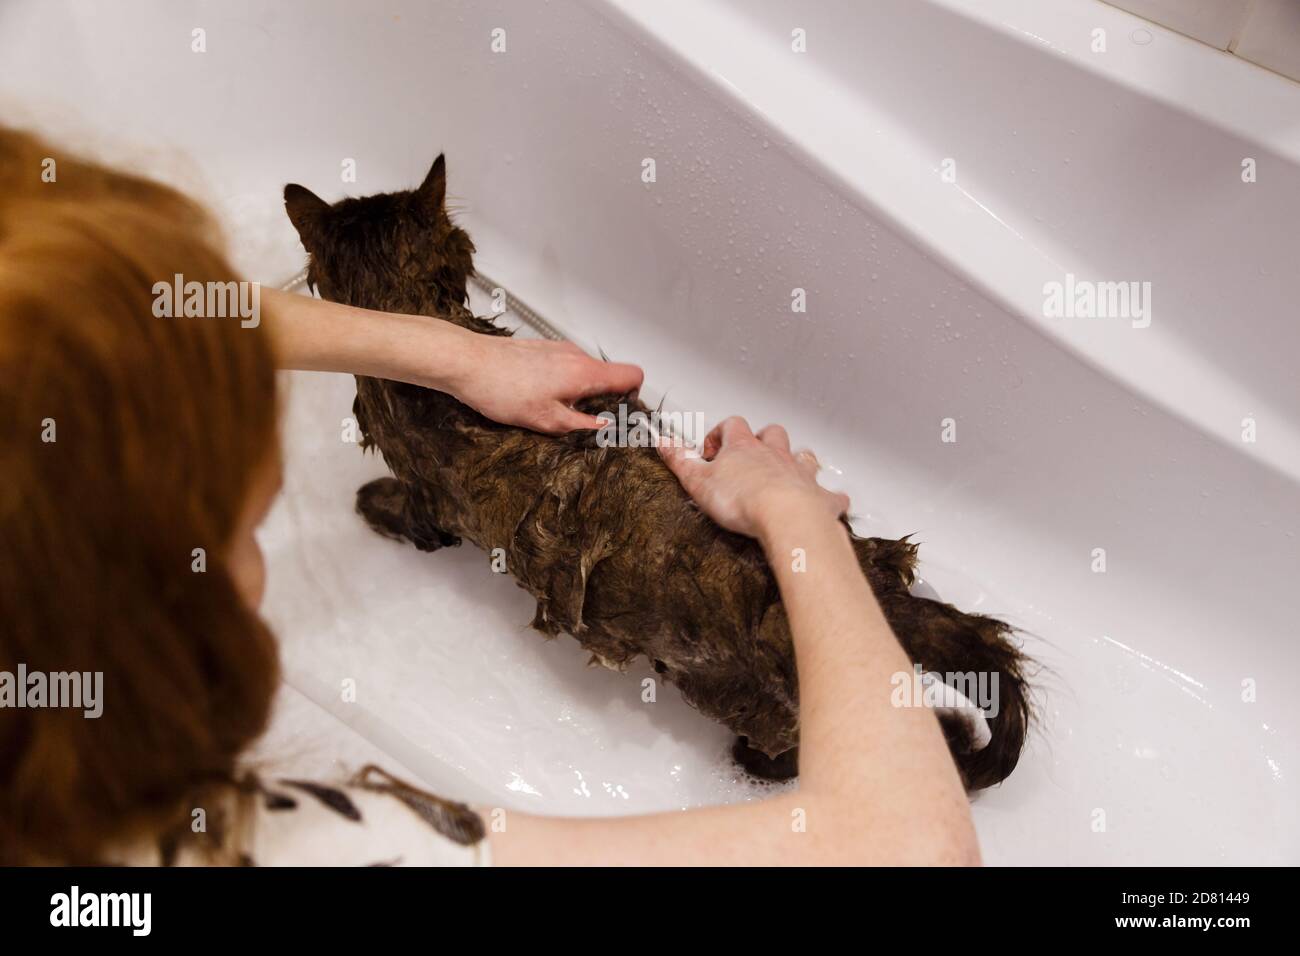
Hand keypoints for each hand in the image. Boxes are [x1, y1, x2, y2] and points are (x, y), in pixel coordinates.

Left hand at [449, 335, 643, 434]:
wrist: (466, 363)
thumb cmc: (500, 388)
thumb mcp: (547, 420)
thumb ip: (582, 424)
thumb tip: (605, 427)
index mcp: (584, 372)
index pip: (632, 374)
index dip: (633, 396)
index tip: (622, 413)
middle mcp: (575, 355)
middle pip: (608, 375)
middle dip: (601, 400)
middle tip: (582, 421)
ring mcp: (558, 349)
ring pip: (584, 372)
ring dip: (577, 393)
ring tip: (553, 410)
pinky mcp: (542, 349)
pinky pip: (564, 367)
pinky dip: (560, 384)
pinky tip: (537, 397)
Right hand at [657, 416, 849, 539]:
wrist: (785, 517)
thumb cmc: (743, 500)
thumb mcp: (698, 481)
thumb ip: (679, 460)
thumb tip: (662, 441)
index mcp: (744, 447)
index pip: (731, 426)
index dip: (720, 436)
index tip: (710, 454)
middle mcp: (775, 454)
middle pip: (771, 434)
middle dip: (762, 441)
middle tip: (750, 458)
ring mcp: (800, 473)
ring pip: (802, 456)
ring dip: (796, 462)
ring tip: (787, 474)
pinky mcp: (820, 497)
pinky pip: (830, 494)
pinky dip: (829, 497)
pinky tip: (828, 503)